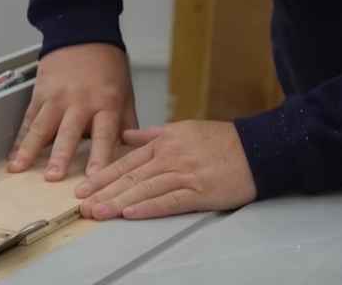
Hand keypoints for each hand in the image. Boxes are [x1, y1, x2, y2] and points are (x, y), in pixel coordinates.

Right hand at [8, 43, 137, 180]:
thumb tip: (132, 152)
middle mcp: (80, 102)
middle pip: (68, 133)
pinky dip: (20, 137)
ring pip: (41, 126)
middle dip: (59, 156)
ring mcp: (57, 97)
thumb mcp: (125, 91)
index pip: (103, 135)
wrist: (84, 34)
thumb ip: (127, 122)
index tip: (94, 178)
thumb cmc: (108, 65)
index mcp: (105, 103)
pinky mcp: (40, 93)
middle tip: (52, 177)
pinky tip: (13, 154)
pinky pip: (29, 118)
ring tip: (18, 168)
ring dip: (29, 149)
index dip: (99, 157)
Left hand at [76, 120, 256, 219]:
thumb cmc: (221, 140)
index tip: (83, 188)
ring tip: (99, 213)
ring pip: (144, 190)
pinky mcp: (201, 191)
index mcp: (163, 144)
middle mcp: (169, 158)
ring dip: (119, 203)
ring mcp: (184, 174)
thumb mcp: (183, 128)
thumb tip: (126, 134)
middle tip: (82, 206)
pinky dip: (150, 208)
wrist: (259, 148)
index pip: (125, 163)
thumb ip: (152, 135)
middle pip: (129, 178)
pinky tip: (131, 214)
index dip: (102, 176)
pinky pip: (170, 201)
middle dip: (103, 193)